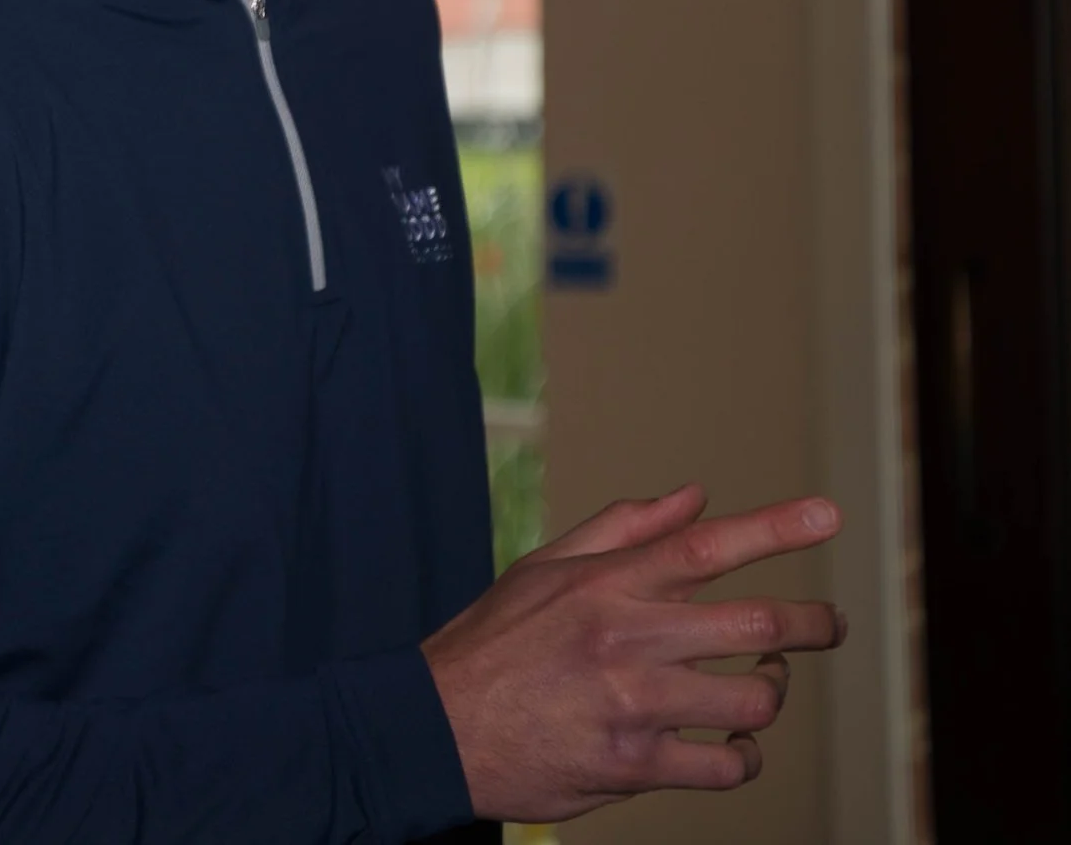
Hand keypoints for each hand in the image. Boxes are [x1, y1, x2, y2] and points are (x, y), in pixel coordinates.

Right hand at [422, 483, 845, 822]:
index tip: (827, 515)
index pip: (703, 545)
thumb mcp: (542, 569)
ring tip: (762, 684)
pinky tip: (732, 745)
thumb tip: (693, 497)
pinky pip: (726, 766)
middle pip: (756, 623)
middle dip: (813, 624)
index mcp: (603, 584)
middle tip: (828, 624)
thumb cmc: (492, 644)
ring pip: (753, 700)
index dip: (774, 528)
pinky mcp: (633, 766)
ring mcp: (633, 705)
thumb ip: (621, 530)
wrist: (435, 728)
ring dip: (771, 692)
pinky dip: (743, 756)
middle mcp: (624, 638)